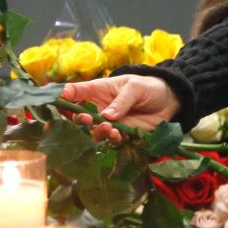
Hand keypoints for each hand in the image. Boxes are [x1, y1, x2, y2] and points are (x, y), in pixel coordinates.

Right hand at [60, 74, 180, 142]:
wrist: (169, 100)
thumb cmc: (148, 87)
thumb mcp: (135, 87)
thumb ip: (121, 100)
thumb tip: (106, 116)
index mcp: (98, 90)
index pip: (76, 92)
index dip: (64, 96)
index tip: (59, 100)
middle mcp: (100, 108)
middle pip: (80, 116)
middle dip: (79, 119)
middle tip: (86, 119)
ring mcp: (109, 122)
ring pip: (94, 131)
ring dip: (96, 131)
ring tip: (108, 127)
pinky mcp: (121, 134)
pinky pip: (112, 140)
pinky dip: (112, 140)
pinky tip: (118, 135)